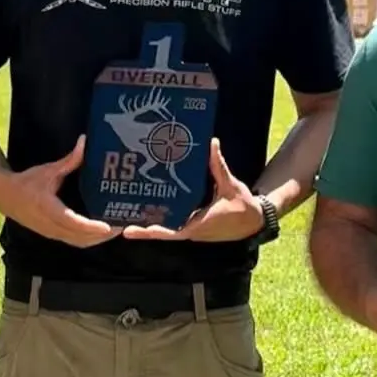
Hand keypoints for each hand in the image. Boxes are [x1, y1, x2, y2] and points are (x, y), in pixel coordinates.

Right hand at [0, 135, 115, 247]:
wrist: (4, 196)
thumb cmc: (26, 182)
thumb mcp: (48, 171)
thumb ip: (69, 160)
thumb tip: (84, 141)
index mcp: (48, 209)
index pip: (73, 222)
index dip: (91, 227)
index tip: (108, 227)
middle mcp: (50, 226)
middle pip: (80, 238)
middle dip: (102, 235)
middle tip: (122, 226)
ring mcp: (51, 233)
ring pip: (78, 243)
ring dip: (97, 240)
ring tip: (115, 230)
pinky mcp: (52, 235)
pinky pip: (74, 242)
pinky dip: (89, 240)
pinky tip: (101, 233)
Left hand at [122, 139, 265, 241]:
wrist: (254, 220)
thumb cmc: (243, 205)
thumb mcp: (230, 184)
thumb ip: (218, 165)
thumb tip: (212, 143)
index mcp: (200, 224)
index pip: (173, 231)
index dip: (155, 231)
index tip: (137, 229)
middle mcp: (193, 230)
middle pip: (165, 232)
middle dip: (145, 230)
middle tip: (123, 226)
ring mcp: (194, 231)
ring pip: (169, 230)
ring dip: (152, 226)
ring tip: (130, 217)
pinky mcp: (195, 228)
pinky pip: (176, 225)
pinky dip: (164, 221)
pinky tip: (151, 212)